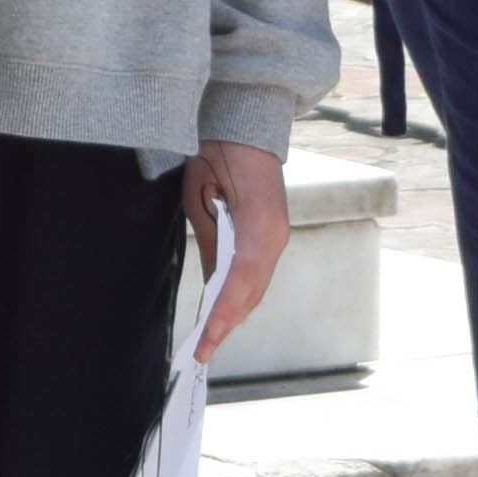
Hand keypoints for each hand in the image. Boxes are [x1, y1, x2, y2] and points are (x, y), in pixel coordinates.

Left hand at [185, 139, 290, 359]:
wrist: (243, 125)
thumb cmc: (217, 155)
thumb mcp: (200, 198)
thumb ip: (210, 243)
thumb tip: (213, 284)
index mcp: (260, 227)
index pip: (241, 284)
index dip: (223, 316)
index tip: (206, 343)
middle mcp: (275, 237)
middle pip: (251, 292)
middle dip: (227, 323)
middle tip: (202, 351)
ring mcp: (277, 236)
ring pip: (255, 286)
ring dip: (234, 311)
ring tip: (210, 338)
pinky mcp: (272, 234)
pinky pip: (255, 272)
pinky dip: (238, 293)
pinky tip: (222, 309)